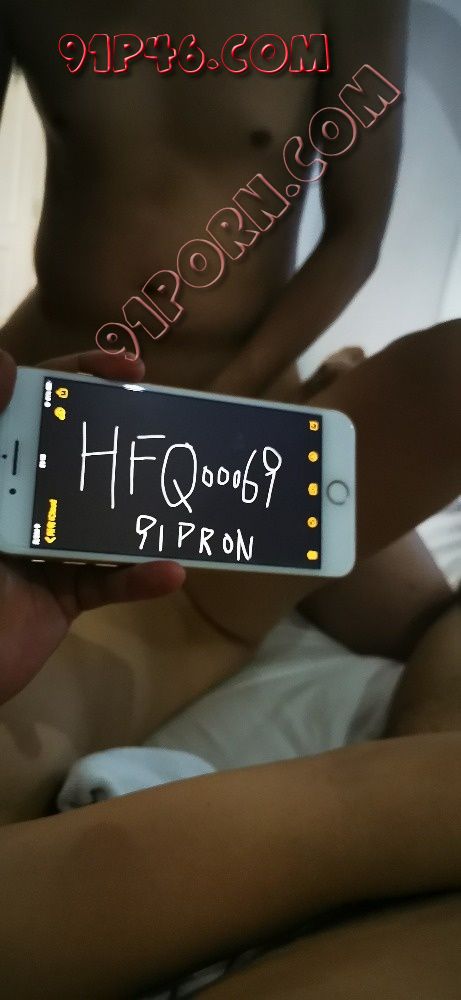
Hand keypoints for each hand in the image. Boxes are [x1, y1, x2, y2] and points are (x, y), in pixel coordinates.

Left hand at [0, 348, 184, 705]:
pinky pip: (108, 585)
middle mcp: (21, 500)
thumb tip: (5, 361)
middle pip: (80, 455)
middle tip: (172, 428)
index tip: (130, 370)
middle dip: (125, 439)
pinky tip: (171, 571)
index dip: (81, 377)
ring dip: (143, 511)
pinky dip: (140, 580)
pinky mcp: (63, 597)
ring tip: (184, 492)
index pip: (36, 406)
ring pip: (103, 519)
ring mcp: (45, 549)